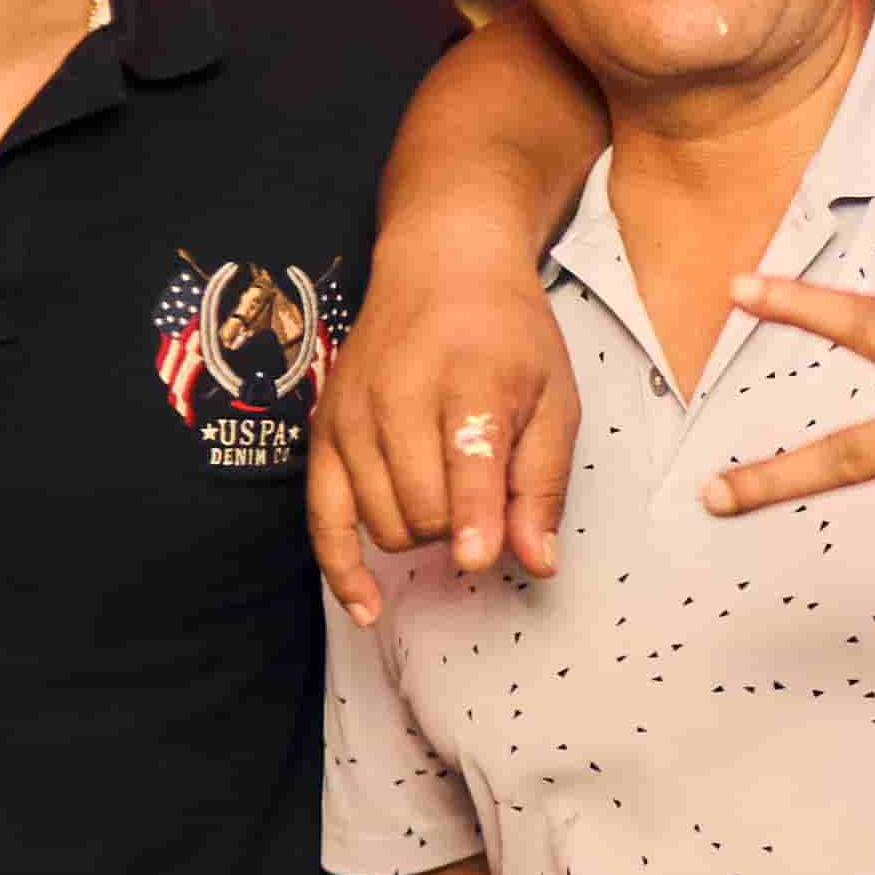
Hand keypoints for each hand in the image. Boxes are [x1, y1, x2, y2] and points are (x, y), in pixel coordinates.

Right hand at [312, 229, 575, 625]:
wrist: (440, 266)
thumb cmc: (507, 336)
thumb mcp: (553, 398)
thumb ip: (541, 482)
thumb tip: (538, 562)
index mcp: (468, 379)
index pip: (464, 462)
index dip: (474, 519)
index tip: (480, 559)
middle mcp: (398, 396)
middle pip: (422, 508)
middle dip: (461, 527)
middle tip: (487, 493)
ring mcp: (351, 415)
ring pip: (381, 522)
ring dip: (421, 533)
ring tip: (448, 493)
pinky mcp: (322, 431)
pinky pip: (321, 520)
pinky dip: (343, 569)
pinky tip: (366, 607)